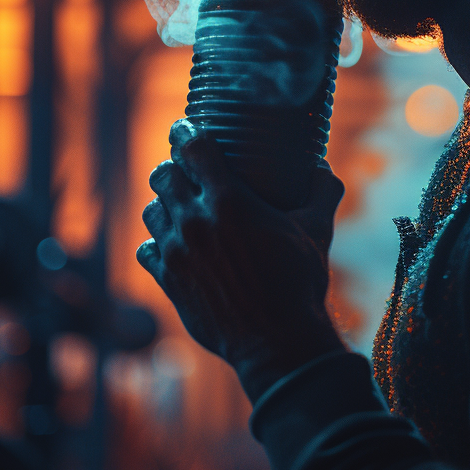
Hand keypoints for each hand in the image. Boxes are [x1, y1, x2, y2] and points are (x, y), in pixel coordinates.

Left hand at [137, 119, 346, 400]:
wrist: (277, 343)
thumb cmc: (299, 282)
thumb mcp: (317, 230)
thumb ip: (322, 191)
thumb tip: (323, 166)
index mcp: (228, 201)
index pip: (192, 148)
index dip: (185, 131)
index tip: (184, 127)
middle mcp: (195, 222)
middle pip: (163, 175)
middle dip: (172, 165)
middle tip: (184, 167)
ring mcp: (176, 253)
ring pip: (152, 210)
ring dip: (164, 202)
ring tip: (179, 204)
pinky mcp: (168, 281)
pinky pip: (146, 249)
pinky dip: (156, 241)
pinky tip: (172, 242)